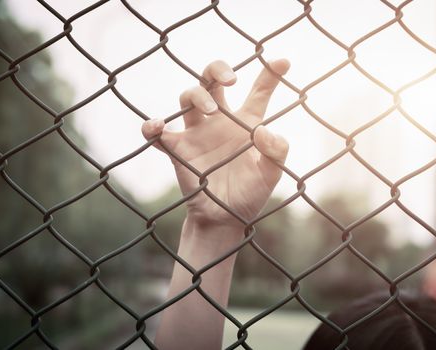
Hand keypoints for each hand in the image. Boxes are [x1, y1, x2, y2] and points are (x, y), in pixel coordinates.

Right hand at [142, 59, 289, 230]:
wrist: (226, 219)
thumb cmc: (250, 193)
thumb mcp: (271, 173)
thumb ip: (276, 151)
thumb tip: (262, 131)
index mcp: (246, 123)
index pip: (259, 91)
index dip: (270, 74)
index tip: (283, 62)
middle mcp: (220, 121)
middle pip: (212, 80)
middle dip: (218, 69)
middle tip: (230, 79)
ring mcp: (196, 133)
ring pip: (187, 97)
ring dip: (197, 96)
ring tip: (211, 109)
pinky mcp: (177, 150)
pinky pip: (156, 134)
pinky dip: (151, 127)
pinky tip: (157, 127)